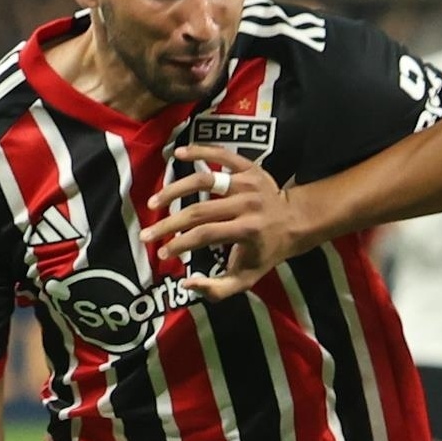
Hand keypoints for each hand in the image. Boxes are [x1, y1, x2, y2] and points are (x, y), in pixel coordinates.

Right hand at [141, 144, 297, 300]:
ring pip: (205, 180)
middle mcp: (248, 204)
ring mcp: (248, 182)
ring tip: (154, 202)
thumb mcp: (248, 278)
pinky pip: (222, 154)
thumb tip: (187, 284)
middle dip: (169, 224)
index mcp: (248, 230)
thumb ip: (218, 289)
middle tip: (147, 233)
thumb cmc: (266, 251)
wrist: (294, 221)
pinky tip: (178, 153)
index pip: (205, 235)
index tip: (162, 254)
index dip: (180, 244)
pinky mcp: (249, 167)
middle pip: (199, 211)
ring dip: (175, 190)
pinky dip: (200, 151)